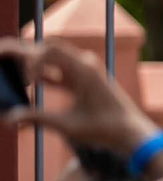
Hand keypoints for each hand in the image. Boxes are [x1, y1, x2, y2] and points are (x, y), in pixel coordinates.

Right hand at [0, 37, 157, 155]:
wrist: (131, 132)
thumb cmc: (105, 128)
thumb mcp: (68, 125)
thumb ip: (37, 119)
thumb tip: (8, 118)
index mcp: (83, 69)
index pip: (49, 50)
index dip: (30, 61)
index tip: (26, 82)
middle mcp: (84, 64)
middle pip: (46, 48)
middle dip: (20, 50)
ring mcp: (83, 70)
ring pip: (50, 58)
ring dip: (29, 61)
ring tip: (5, 65)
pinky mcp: (82, 80)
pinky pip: (56, 71)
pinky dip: (39, 74)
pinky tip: (23, 82)